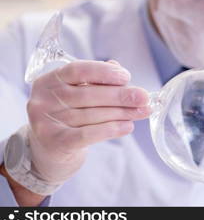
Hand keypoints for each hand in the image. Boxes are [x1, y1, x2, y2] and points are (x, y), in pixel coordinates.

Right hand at [23, 60, 149, 191]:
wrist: (48, 152)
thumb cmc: (67, 117)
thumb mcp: (77, 95)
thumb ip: (96, 81)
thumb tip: (118, 67)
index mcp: (49, 81)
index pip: (78, 70)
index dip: (104, 72)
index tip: (127, 77)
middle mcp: (44, 99)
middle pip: (89, 94)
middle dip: (121, 96)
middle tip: (144, 97)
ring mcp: (47, 122)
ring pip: (93, 115)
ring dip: (123, 113)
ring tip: (142, 112)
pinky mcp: (55, 142)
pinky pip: (89, 134)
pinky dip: (112, 129)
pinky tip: (128, 126)